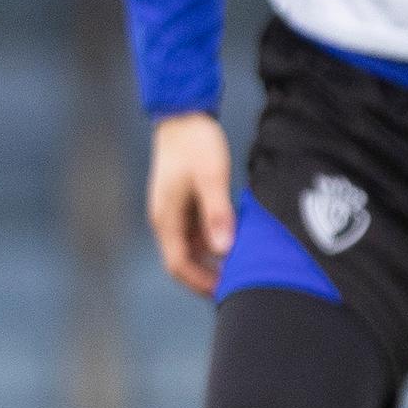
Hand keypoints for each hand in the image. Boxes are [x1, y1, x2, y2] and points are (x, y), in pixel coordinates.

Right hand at [146, 112, 235, 295]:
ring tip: (241, 269)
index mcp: (166, 218)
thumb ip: (217, 213)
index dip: (200, 283)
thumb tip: (223, 250)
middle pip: (182, 261)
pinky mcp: (183, 204)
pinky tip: (236, 243)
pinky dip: (213, 244)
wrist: (183, 115)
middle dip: (206, 278)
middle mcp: (165, 220)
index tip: (226, 293)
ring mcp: (173, 212)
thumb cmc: (196, 144)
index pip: (178, 265)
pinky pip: (196, 234)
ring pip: (190, 249)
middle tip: (238, 288)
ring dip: (211, 262)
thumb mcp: (211, 177)